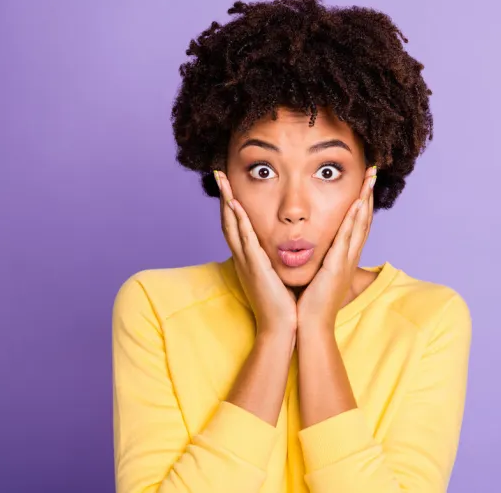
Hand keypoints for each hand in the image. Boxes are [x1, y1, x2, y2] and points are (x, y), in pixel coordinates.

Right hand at [214, 170, 297, 340]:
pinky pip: (245, 241)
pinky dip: (240, 222)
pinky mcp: (256, 268)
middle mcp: (244, 258)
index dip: (231, 204)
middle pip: (228, 221)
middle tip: (217, 173)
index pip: (236, 226)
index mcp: (249, 259)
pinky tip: (236, 206)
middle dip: (223, 196)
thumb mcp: (276, 275)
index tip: (229, 184)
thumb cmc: (282, 304)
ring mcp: (247, 263)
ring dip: (227, 202)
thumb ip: (274, 260)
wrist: (281, 327)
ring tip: (222, 181)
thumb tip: (281, 247)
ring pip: (232, 226)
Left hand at [296, 166, 376, 331]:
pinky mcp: (338, 266)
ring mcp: (346, 261)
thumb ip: (318, 260)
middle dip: (368, 194)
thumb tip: (311, 247)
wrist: (311, 327)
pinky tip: (356, 203)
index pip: (356, 224)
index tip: (364, 182)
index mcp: (344, 258)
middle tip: (373, 171)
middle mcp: (350, 256)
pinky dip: (353, 219)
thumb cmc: (310, 303)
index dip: (362, 202)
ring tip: (369, 178)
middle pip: (363, 219)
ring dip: (365, 199)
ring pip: (359, 224)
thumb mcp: (317, 275)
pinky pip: (347, 238)